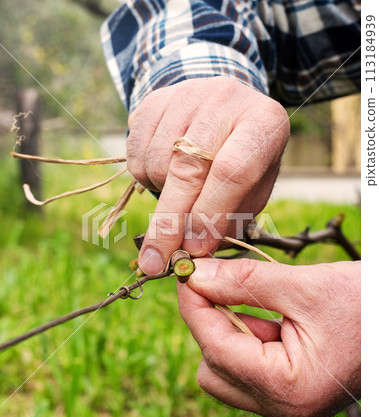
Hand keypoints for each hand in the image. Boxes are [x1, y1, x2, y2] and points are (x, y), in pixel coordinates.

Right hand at [127, 77, 289, 273]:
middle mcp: (224, 100)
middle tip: (155, 261)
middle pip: (188, 168)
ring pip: (157, 163)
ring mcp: (185, 94)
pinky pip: (135, 154)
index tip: (194, 251)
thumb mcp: (254, 188)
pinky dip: (144, 179)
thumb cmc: (244, 159)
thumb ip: (229, 219)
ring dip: (160, 195)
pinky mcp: (153, 100)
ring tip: (179, 195)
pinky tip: (165, 176)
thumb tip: (191, 253)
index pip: (233, 171)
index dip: (210, 214)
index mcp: (263, 122)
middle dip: (170, 222)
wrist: (224, 111)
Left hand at [177, 258, 360, 416]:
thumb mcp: (303, 286)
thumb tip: (195, 275)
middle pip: (213, 368)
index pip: (215, 347)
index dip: (195, 306)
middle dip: (209, 321)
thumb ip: (243, 281)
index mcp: (288, 389)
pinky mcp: (290, 388)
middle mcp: (284, 406)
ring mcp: (287, 402)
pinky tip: (263, 308)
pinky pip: (248, 363)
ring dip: (228, 326)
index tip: (187, 272)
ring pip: (226, 367)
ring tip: (249, 293)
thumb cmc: (365, 303)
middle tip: (216, 282)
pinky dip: (245, 332)